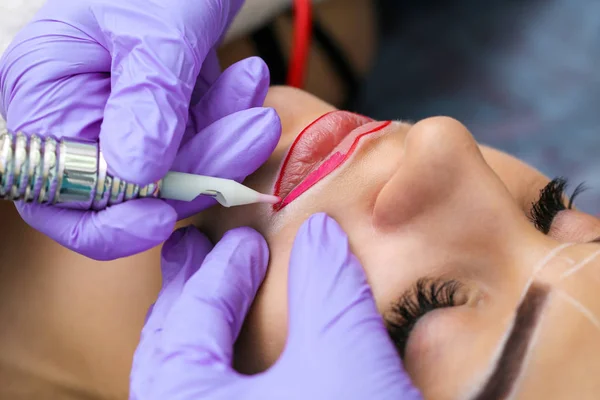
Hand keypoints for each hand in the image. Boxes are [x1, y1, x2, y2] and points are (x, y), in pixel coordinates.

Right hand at [0, 0, 279, 259]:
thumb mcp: (154, 30)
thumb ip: (146, 100)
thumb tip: (136, 176)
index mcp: (45, 93)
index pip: (60, 193)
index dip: (110, 221)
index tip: (166, 217)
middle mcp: (78, 116)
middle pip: (132, 191)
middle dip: (198, 169)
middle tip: (251, 133)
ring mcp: (125, 120)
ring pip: (178, 172)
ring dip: (225, 143)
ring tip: (254, 98)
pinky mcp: (164, 118)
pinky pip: (200, 144)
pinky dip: (228, 122)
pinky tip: (248, 83)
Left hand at [130, 213, 421, 398]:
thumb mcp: (343, 356)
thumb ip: (326, 286)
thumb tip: (321, 233)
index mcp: (184, 394)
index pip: (192, 313)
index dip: (224, 268)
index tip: (246, 241)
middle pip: (172, 343)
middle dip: (193, 290)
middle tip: (202, 252)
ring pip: (188, 375)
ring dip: (204, 328)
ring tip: (218, 294)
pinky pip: (214, 396)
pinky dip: (224, 365)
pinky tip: (247, 358)